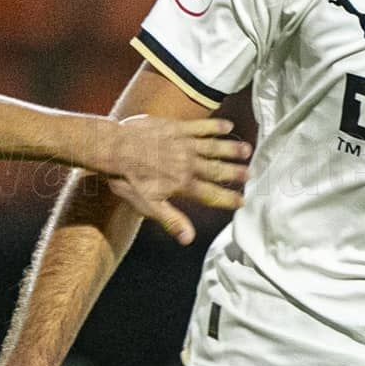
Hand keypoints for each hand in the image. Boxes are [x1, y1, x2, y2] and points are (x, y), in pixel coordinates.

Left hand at [103, 115, 250, 244]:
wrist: (114, 148)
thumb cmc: (128, 179)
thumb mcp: (148, 206)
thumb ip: (172, 220)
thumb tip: (189, 239)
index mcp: (184, 185)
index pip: (212, 195)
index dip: (228, 199)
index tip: (242, 201)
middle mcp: (189, 164)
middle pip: (218, 170)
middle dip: (235, 173)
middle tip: (250, 175)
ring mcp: (184, 144)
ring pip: (214, 147)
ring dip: (231, 150)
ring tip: (247, 151)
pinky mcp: (177, 128)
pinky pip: (202, 126)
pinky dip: (216, 126)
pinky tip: (228, 126)